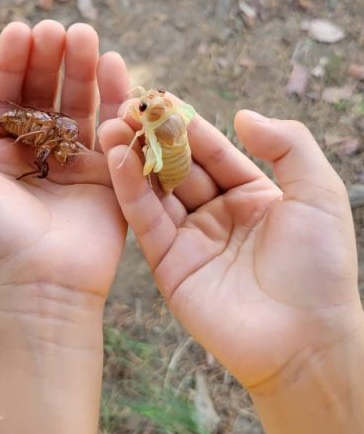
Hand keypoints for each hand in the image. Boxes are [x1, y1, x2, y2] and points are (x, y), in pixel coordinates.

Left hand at [0, 21, 128, 315]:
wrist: (35, 285)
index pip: (3, 94)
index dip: (11, 60)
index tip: (20, 29)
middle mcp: (35, 153)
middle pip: (44, 92)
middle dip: (50, 57)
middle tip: (58, 29)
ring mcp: (74, 163)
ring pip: (79, 104)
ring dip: (82, 68)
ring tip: (85, 35)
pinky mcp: (109, 177)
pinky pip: (114, 129)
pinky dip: (115, 96)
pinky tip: (112, 65)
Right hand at [99, 107, 362, 390]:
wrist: (306, 338)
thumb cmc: (321, 267)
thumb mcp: (317, 192)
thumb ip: (288, 144)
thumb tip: (242, 115)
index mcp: (254, 195)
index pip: (214, 150)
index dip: (189, 123)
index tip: (161, 95)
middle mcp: (219, 214)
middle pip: (180, 166)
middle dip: (154, 136)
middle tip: (127, 104)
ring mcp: (192, 240)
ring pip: (156, 190)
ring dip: (133, 157)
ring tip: (112, 124)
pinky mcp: (169, 266)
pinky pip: (146, 221)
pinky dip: (129, 190)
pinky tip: (118, 159)